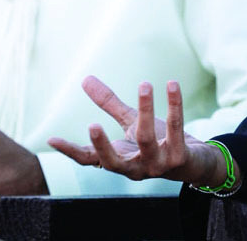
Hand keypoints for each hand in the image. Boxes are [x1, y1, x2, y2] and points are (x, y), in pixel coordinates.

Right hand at [47, 76, 229, 188]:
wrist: (196, 162)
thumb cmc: (159, 142)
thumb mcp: (131, 123)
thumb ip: (109, 104)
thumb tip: (84, 79)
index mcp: (120, 161)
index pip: (89, 159)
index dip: (70, 151)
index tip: (50, 139)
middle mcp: (136, 169)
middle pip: (114, 161)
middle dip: (102, 146)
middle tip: (92, 125)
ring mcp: (159, 165)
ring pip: (147, 139)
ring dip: (145, 110)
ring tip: (144, 84)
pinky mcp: (181, 157)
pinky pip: (176, 128)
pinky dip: (174, 106)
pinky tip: (171, 85)